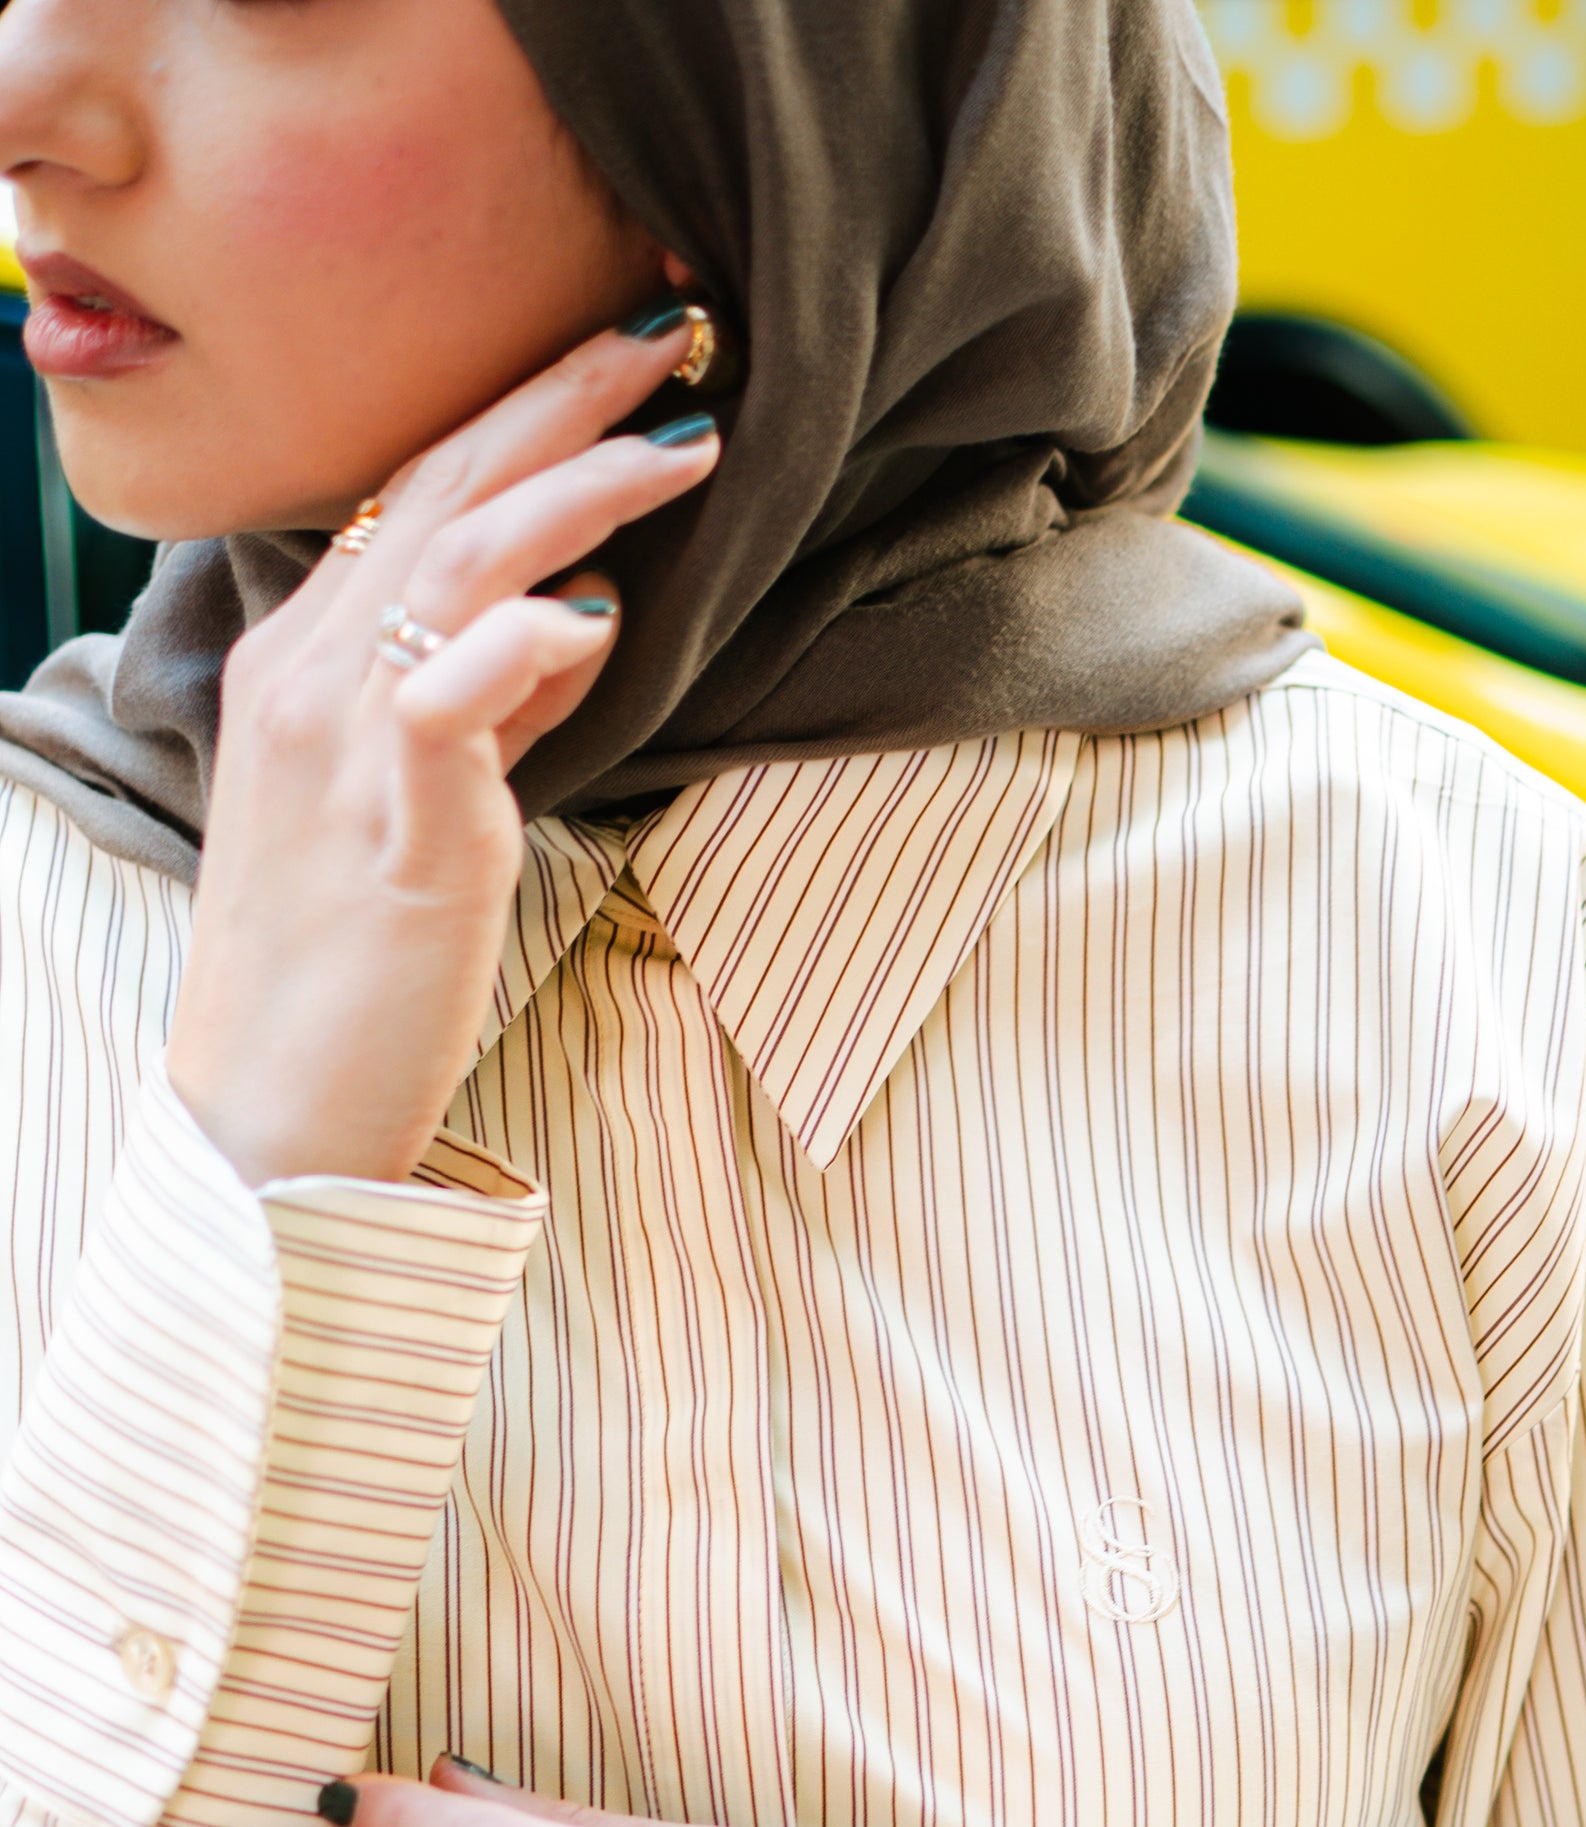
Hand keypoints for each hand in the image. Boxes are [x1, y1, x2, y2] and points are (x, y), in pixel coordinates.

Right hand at [165, 317, 720, 1189]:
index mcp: (302, 662)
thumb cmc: (354, 966)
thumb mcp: (419, 805)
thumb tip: (578, 614)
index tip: (618, 357)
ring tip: (687, 439)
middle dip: (562, 398)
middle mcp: (305, 678)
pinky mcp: (393, 829)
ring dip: (579, 485)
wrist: (271, 1110)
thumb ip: (488, 701)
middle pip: (438, 487)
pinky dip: (526, 640)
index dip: (517, 409)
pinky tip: (598, 613)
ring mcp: (341, 748)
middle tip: (676, 330)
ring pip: (454, 560)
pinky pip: (446, 693)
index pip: (412, 491)